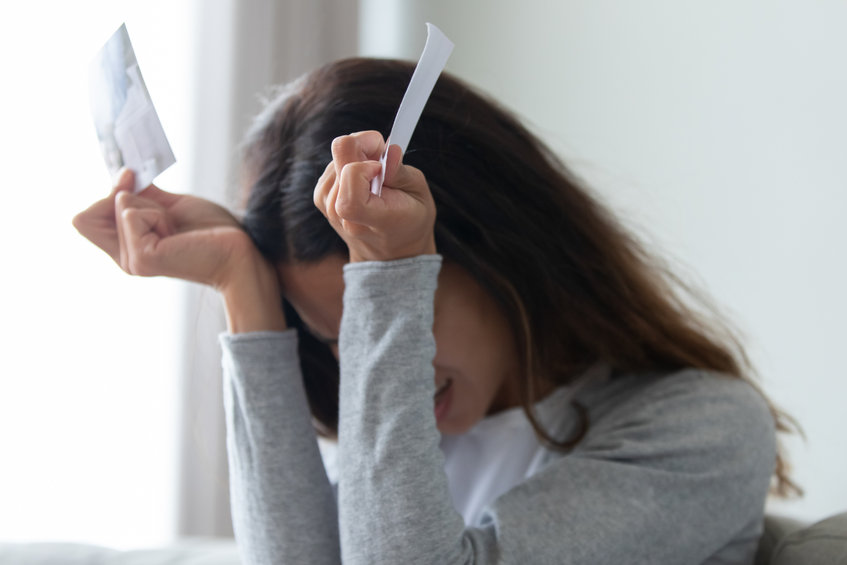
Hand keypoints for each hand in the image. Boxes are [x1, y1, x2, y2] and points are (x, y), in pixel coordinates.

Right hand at [73, 169, 284, 331]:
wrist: (239, 249)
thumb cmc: (212, 231)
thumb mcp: (168, 207)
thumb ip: (142, 195)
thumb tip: (123, 174)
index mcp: (128, 249)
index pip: (84, 219)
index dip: (108, 193)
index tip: (134, 180)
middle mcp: (125, 260)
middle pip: (89, 214)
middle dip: (128, 196)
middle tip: (163, 212)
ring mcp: (132, 262)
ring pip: (118, 207)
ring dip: (151, 205)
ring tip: (176, 226)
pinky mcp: (143, 258)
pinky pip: (132, 214)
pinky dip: (156, 212)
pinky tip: (176, 231)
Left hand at [314, 131, 435, 261]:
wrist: (390, 250)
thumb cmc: (409, 219)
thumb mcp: (420, 196)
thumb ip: (402, 173)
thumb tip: (388, 150)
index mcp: (373, 217)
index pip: (351, 177)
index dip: (366, 163)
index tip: (382, 168)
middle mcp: (344, 215)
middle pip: (341, 159)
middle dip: (364, 148)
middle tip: (382, 163)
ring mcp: (328, 207)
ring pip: (336, 158)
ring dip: (357, 158)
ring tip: (376, 177)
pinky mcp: (322, 198)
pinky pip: (331, 165)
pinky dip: (347, 164)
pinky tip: (363, 179)